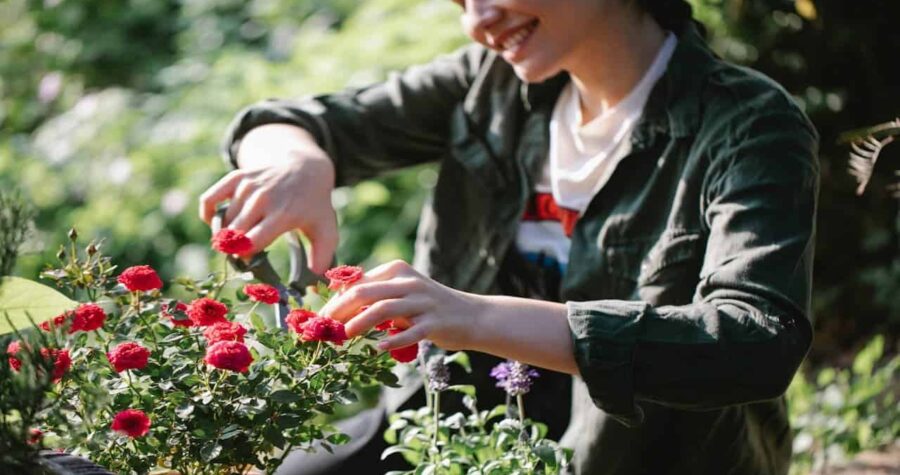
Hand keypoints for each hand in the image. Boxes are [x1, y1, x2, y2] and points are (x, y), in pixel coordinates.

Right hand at [198, 125, 337, 272]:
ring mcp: (248, 186)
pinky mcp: (237, 177)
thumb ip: (323, 257)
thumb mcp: (326, 230)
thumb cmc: (314, 205)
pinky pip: (209, 200)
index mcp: (283, 214)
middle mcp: (263, 199)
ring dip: (225, 234)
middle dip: (234, 249)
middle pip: (233, 234)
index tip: (251, 262)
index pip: (251, 242)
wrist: (305, 168)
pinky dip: (208, 215)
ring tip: (238, 238)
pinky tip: (218, 223)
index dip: (245, 257)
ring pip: (222, 221)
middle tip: (243, 252)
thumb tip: (314, 280)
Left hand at [321, 260, 482, 350]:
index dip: (336, 300)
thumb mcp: (403, 294)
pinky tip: (379, 348)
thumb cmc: (429, 308)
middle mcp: (410, 283)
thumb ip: (376, 296)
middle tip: (325, 328)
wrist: (471, 316)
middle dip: (340, 310)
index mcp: (398, 271)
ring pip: (383, 309)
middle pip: (366, 292)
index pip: (359, 282)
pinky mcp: (434, 322)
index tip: (320, 317)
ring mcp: (423, 302)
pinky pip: (410, 331)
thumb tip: (338, 305)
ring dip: (360, 323)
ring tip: (344, 336)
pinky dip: (393, 339)